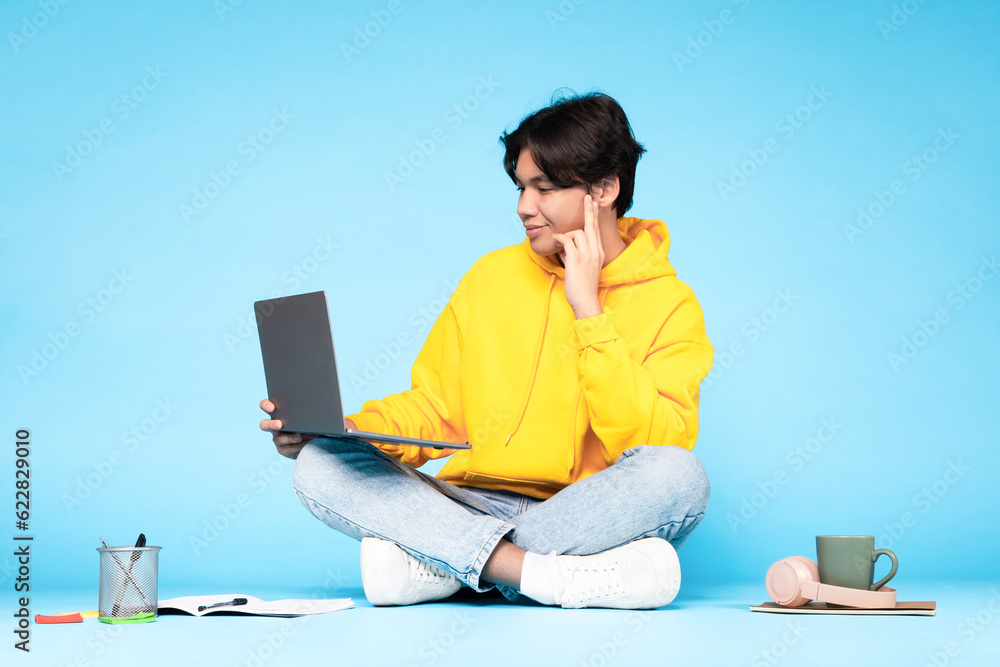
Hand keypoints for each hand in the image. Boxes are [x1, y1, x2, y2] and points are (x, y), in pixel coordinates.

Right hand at [259, 398, 313, 458]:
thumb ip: (305, 409)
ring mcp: (277, 438)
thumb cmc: (310, 421)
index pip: (265, 406)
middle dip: (270, 424)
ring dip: (289, 438)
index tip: (272, 408)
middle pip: (264, 424)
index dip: (266, 406)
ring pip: (278, 439)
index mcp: (278, 412)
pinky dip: (297, 446)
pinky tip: (305, 444)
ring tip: (299, 437)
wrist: (315, 437)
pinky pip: (287, 449)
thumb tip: (312, 406)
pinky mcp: (283, 449)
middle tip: (279, 425)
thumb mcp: (307, 413)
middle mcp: (274, 425)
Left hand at [551, 193, 603, 318]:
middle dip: (589, 210)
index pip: (596, 230)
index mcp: (599, 252)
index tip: (593, 204)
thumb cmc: (582, 286)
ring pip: (576, 233)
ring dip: (566, 237)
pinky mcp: (577, 259)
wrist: (585, 300)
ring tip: (562, 248)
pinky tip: (556, 241)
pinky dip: (560, 239)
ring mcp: (587, 254)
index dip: (594, 217)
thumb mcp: (583, 267)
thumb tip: (565, 245)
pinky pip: (566, 241)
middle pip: (591, 226)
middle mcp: (595, 251)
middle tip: (587, 197)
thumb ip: (576, 253)